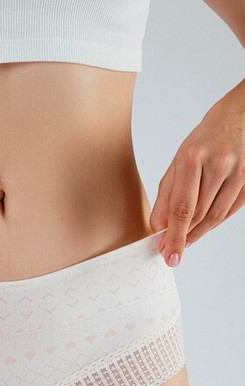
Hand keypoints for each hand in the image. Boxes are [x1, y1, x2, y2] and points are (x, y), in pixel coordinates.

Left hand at [149, 104, 244, 266]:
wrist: (237, 119)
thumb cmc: (202, 143)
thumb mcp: (176, 165)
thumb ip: (166, 198)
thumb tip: (159, 230)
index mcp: (192, 158)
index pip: (181, 208)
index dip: (174, 236)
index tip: (168, 255)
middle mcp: (217, 165)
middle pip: (198, 215)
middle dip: (182, 237)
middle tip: (171, 250)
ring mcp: (237, 172)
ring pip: (215, 217)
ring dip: (197, 233)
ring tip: (185, 239)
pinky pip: (229, 212)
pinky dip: (213, 223)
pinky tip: (202, 226)